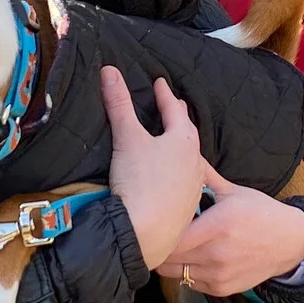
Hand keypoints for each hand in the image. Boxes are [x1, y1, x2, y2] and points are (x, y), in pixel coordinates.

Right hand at [102, 68, 205, 272]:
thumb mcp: (126, 137)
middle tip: (174, 106)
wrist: (146, 232)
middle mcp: (195, 161)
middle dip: (180, 117)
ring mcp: (194, 186)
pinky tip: (176, 178)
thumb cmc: (139, 180)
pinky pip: (188, 182)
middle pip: (188, 132)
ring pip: (192, 158)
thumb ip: (119, 103)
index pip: (174, 109)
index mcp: (183, 140)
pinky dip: (182, 173)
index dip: (165, 95)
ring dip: (184, 146)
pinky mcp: (188, 209)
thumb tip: (109, 70)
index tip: (161, 83)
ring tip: (176, 140)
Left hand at [158, 163, 303, 296]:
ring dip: (171, 261)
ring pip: (175, 273)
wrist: (291, 243)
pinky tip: (193, 258)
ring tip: (175, 246)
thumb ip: (204, 176)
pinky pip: (190, 284)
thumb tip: (183, 155)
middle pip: (168, 258)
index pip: (172, 237)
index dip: (159, 230)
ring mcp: (219, 274)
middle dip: (160, 246)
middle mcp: (217, 253)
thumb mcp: (234, 191)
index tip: (157, 221)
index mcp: (218, 224)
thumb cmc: (261, 213)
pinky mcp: (222, 289)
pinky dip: (186, 272)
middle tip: (159, 234)